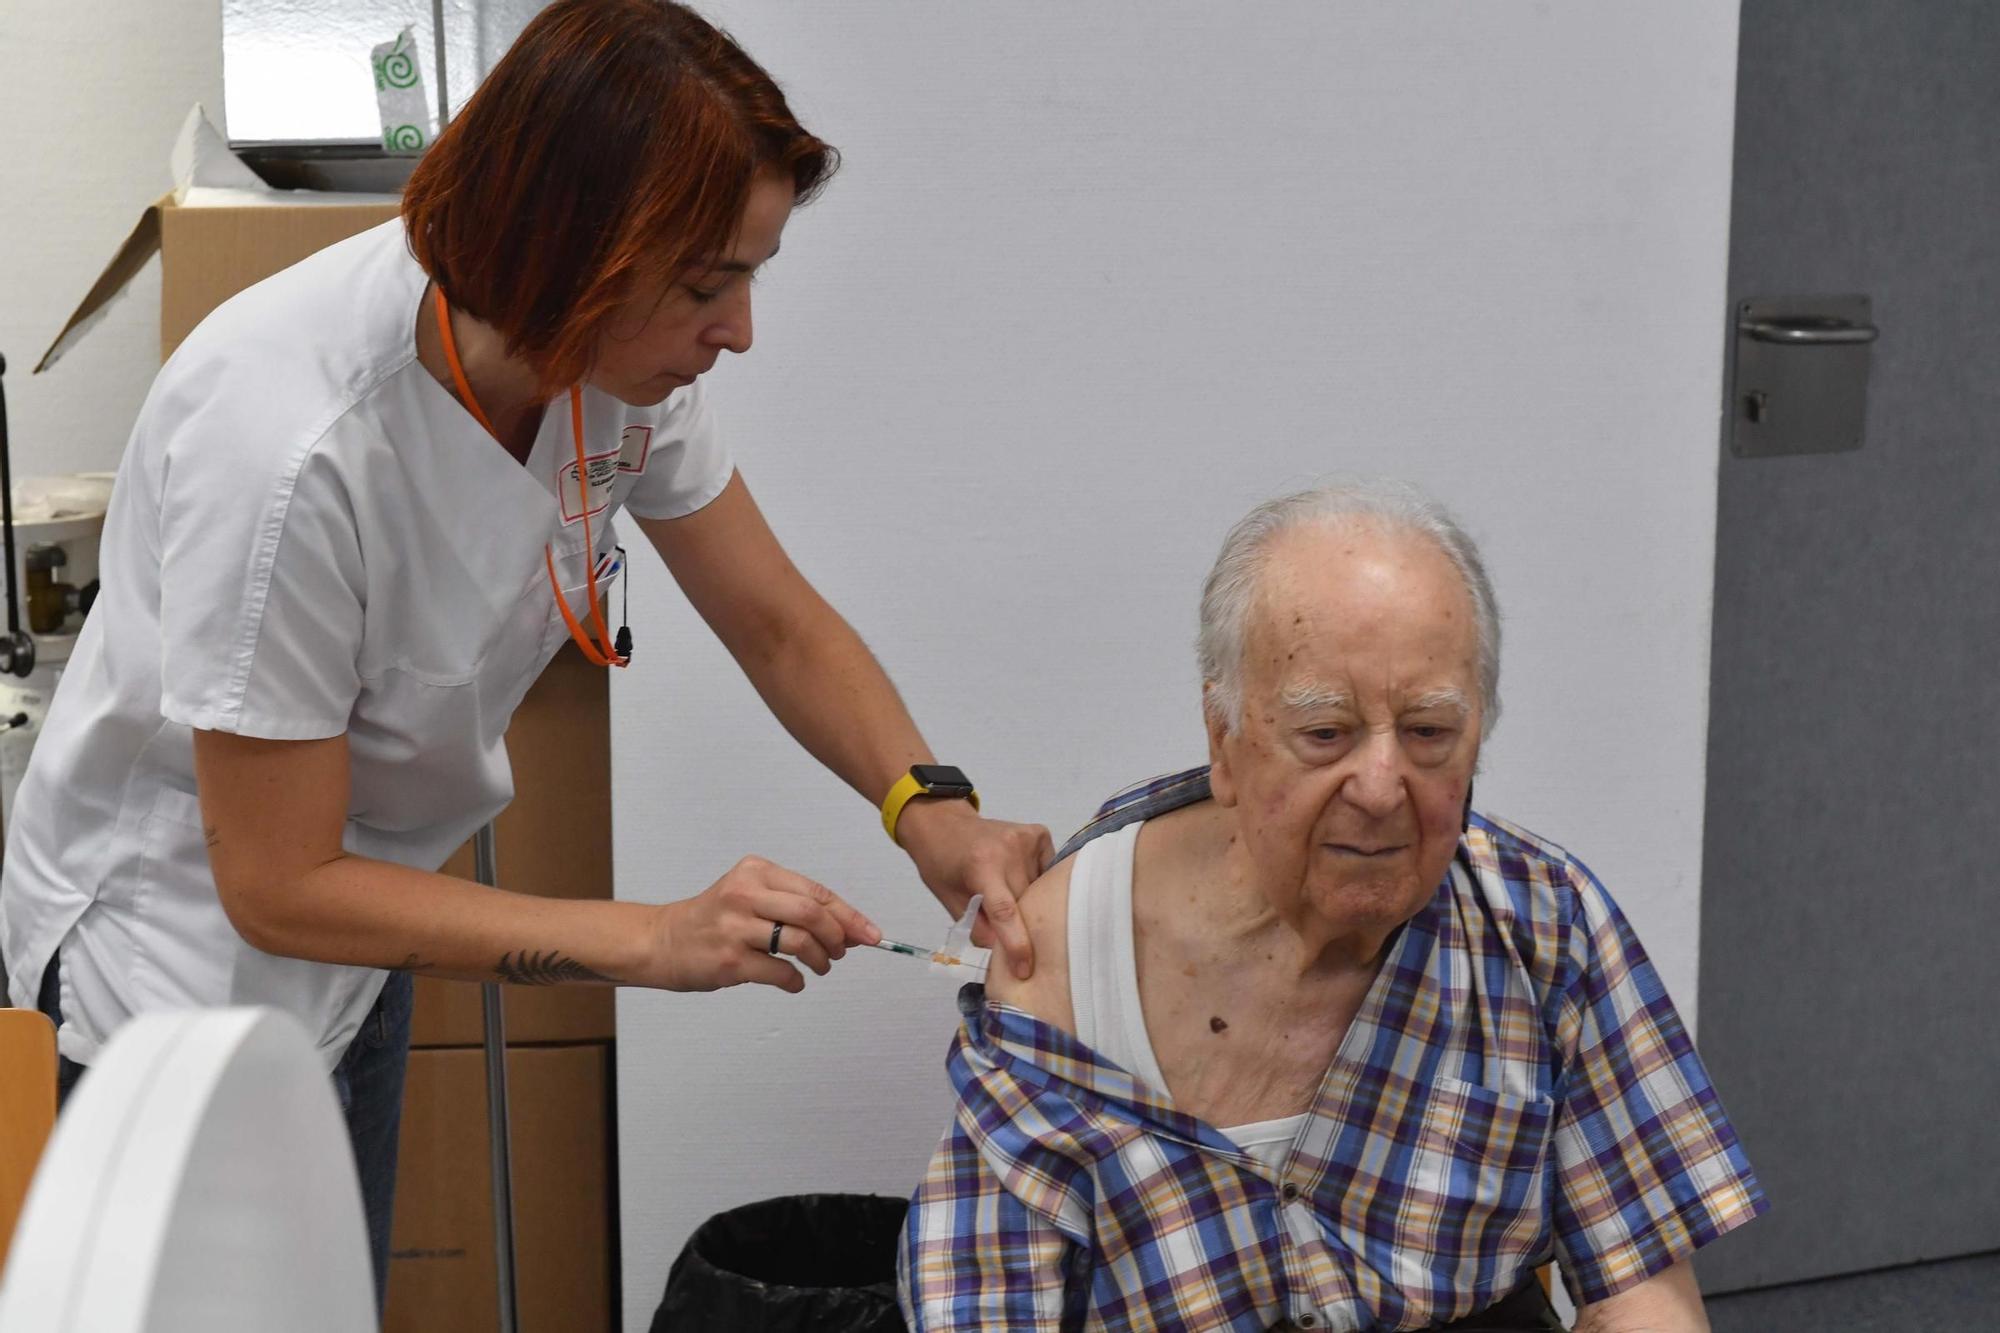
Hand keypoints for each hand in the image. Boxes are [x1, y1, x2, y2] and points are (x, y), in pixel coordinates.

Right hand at [646, 855, 880, 993]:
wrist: (663, 941)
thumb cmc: (714, 919)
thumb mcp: (751, 897)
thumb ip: (795, 907)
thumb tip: (849, 930)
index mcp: (755, 872)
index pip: (815, 892)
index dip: (848, 915)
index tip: (869, 933)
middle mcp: (744, 895)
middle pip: (812, 913)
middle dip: (838, 936)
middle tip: (842, 952)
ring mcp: (735, 928)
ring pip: (799, 942)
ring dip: (820, 960)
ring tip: (820, 967)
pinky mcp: (729, 960)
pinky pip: (779, 972)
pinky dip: (796, 980)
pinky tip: (795, 981)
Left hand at [896, 800, 1052, 980]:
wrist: (942, 823)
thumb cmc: (942, 865)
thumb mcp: (950, 901)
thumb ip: (977, 929)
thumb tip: (1004, 958)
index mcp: (981, 866)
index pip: (1005, 912)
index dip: (1017, 945)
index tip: (1025, 970)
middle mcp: (1008, 849)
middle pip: (1026, 902)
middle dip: (1022, 923)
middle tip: (1012, 933)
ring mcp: (1026, 839)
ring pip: (1039, 888)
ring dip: (1030, 901)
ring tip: (1011, 896)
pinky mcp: (1038, 833)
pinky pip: (1046, 870)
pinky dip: (1037, 881)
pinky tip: (1019, 877)